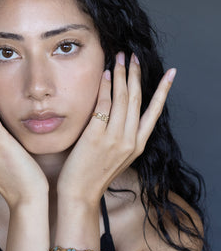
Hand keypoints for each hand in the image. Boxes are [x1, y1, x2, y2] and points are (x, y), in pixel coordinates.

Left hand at [57, 52, 175, 204]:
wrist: (80, 194)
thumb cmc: (95, 175)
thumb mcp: (118, 158)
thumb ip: (123, 137)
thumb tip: (120, 115)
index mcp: (138, 145)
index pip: (154, 112)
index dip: (163, 91)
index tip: (170, 73)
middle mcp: (130, 140)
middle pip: (137, 99)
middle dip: (136, 74)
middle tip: (133, 56)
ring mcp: (114, 138)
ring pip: (122, 98)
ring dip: (121, 74)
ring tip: (120, 58)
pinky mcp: (96, 136)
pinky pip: (103, 105)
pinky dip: (105, 87)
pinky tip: (105, 74)